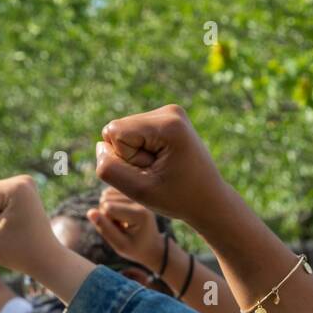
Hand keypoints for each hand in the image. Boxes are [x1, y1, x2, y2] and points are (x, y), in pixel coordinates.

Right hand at [0, 175, 62, 278]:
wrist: (48, 261)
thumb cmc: (18, 252)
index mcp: (15, 186)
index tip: (6, 229)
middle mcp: (22, 180)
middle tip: (12, 232)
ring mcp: (24, 186)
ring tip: (15, 230)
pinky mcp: (23, 194)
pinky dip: (2, 218)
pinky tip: (17, 226)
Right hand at [88, 187, 166, 269]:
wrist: (151, 246)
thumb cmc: (136, 248)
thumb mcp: (120, 245)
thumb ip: (104, 229)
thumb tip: (90, 212)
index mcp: (140, 213)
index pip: (108, 208)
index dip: (106, 221)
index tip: (119, 231)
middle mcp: (140, 200)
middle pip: (106, 199)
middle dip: (107, 215)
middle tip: (121, 228)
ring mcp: (136, 195)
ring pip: (106, 195)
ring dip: (108, 210)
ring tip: (122, 222)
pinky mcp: (132, 192)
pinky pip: (109, 192)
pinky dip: (110, 203)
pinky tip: (120, 214)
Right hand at [96, 105, 229, 230]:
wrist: (210, 200)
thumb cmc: (178, 199)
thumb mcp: (140, 191)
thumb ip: (110, 169)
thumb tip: (101, 145)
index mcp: (167, 124)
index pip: (115, 133)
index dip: (126, 160)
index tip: (154, 173)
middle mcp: (170, 111)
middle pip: (118, 130)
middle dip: (131, 156)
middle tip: (159, 173)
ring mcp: (170, 113)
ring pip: (124, 131)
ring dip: (136, 155)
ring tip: (162, 169)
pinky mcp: (168, 119)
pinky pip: (134, 133)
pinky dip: (142, 151)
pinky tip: (163, 162)